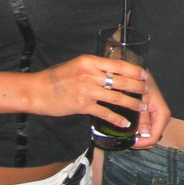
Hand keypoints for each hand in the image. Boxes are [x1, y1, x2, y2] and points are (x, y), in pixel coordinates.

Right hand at [30, 54, 148, 128]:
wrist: (36, 90)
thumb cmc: (55, 77)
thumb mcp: (76, 65)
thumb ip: (93, 67)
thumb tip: (111, 71)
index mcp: (90, 61)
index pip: (119, 64)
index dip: (134, 71)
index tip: (145, 75)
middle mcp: (90, 74)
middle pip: (122, 80)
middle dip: (138, 87)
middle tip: (147, 91)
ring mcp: (87, 90)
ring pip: (117, 97)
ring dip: (132, 103)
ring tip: (142, 107)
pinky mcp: (82, 105)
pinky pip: (104, 112)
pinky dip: (117, 119)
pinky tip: (125, 123)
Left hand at [131, 72, 170, 148]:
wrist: (141, 74)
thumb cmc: (141, 84)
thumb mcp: (141, 100)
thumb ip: (142, 117)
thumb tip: (143, 133)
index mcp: (162, 114)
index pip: (154, 137)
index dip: (142, 143)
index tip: (129, 143)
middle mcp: (163, 118)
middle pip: (153, 139)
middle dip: (140, 142)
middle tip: (126, 141)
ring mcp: (158, 118)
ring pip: (150, 136)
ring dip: (140, 139)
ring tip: (127, 135)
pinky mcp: (153, 117)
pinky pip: (148, 130)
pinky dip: (140, 133)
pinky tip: (131, 130)